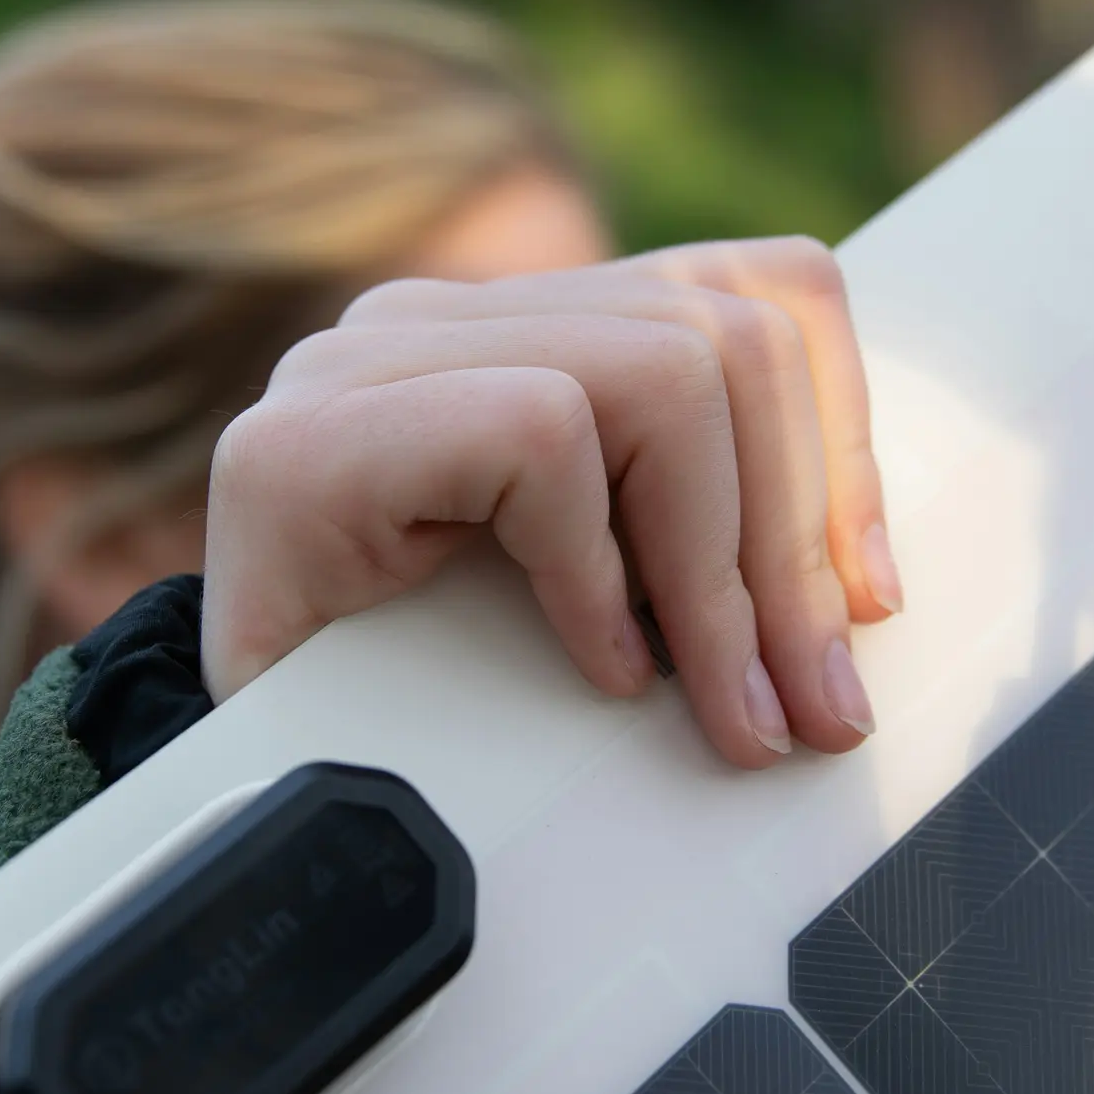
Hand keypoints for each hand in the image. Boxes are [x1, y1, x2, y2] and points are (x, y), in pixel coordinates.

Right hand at [200, 237, 901, 767]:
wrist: (227, 803)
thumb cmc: (422, 712)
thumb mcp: (605, 604)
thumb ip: (698, 537)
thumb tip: (865, 586)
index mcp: (529, 331)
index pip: (756, 290)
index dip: (843, 442)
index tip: (866, 603)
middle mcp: (443, 316)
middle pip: (730, 336)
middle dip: (799, 539)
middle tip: (809, 708)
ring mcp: (365, 362)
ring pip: (662, 375)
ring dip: (720, 573)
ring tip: (720, 706)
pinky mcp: (306, 441)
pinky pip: (541, 436)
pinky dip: (595, 572)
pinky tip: (595, 669)